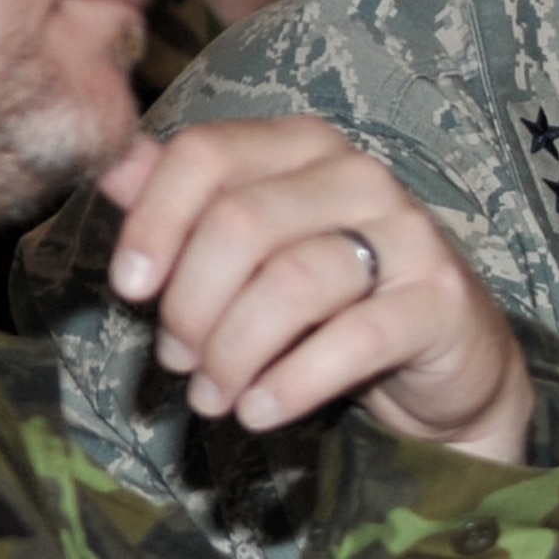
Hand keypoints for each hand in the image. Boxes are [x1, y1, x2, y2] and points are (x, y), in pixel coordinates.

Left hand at [96, 121, 533, 462]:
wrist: (447, 361)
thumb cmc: (335, 302)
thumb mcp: (257, 250)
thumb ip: (188, 204)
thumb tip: (110, 163)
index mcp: (304, 147)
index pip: (208, 154)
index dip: (154, 222)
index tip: (130, 288)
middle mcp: (360, 175)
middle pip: (240, 223)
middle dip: (192, 305)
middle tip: (179, 362)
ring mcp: (409, 234)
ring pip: (291, 282)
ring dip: (233, 354)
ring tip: (215, 398)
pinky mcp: (439, 300)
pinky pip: (352, 339)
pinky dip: (291, 384)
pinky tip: (260, 411)